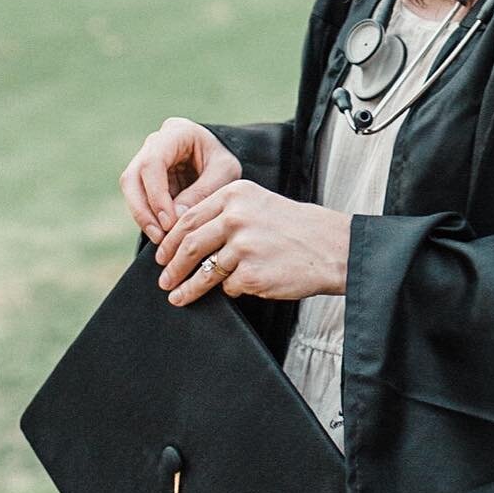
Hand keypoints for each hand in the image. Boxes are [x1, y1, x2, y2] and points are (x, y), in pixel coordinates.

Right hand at [120, 117, 242, 244]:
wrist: (224, 161)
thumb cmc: (226, 162)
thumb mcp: (225, 174)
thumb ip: (202, 192)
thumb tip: (174, 218)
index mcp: (177, 132)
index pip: (153, 163)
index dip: (156, 195)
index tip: (168, 222)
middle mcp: (155, 143)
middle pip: (133, 176)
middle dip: (143, 209)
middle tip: (159, 236)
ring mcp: (146, 158)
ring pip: (131, 189)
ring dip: (143, 216)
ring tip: (161, 240)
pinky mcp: (145, 178)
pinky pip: (139, 198)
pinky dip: (148, 217)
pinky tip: (162, 235)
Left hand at [153, 181, 352, 305]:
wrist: (331, 247)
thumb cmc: (295, 228)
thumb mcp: (258, 205)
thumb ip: (225, 214)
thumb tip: (186, 240)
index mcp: (234, 194)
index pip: (188, 219)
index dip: (170, 242)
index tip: (162, 256)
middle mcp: (236, 216)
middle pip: (189, 245)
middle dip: (172, 266)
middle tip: (163, 280)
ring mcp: (243, 245)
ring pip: (203, 271)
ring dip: (188, 287)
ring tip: (178, 297)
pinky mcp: (252, 273)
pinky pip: (229, 286)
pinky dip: (231, 290)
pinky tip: (240, 288)